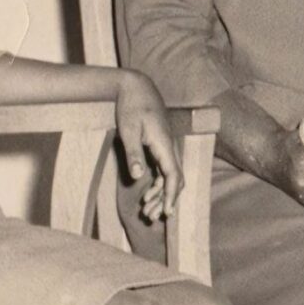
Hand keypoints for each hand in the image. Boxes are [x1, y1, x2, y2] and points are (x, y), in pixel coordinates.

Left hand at [114, 72, 181, 222]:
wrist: (136, 87)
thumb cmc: (132, 107)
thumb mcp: (129, 130)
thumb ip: (134, 153)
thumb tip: (137, 177)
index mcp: (164, 145)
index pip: (174, 175)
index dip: (172, 195)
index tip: (168, 212)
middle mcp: (169, 148)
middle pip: (174, 180)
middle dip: (165, 200)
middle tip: (151, 217)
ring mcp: (165, 148)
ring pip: (169, 177)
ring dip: (161, 195)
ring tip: (148, 211)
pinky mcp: (158, 147)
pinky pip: (163, 170)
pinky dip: (158, 185)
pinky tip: (147, 194)